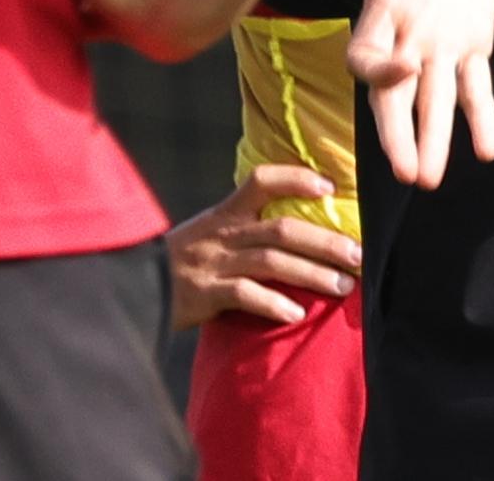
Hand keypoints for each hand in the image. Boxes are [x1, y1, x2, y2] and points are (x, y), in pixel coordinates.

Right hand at [167, 163, 362, 328]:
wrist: (135, 286)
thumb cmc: (185, 261)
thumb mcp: (212, 232)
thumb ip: (248, 228)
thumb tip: (301, 231)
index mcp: (227, 212)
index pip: (262, 180)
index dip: (296, 179)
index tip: (329, 187)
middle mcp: (224, 233)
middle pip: (282, 228)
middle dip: (325, 241)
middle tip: (358, 254)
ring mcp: (215, 263)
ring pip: (272, 262)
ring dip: (312, 274)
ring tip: (343, 287)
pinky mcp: (206, 294)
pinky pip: (245, 296)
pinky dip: (274, 304)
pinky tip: (297, 314)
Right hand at [347, 0, 493, 188]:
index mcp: (382, 4)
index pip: (366, 53)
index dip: (378, 68)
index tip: (403, 67)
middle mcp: (405, 34)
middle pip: (393, 95)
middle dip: (399, 134)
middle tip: (409, 173)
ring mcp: (438, 42)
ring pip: (433, 101)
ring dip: (433, 139)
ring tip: (430, 181)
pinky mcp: (473, 40)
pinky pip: (476, 86)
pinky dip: (481, 117)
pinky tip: (488, 149)